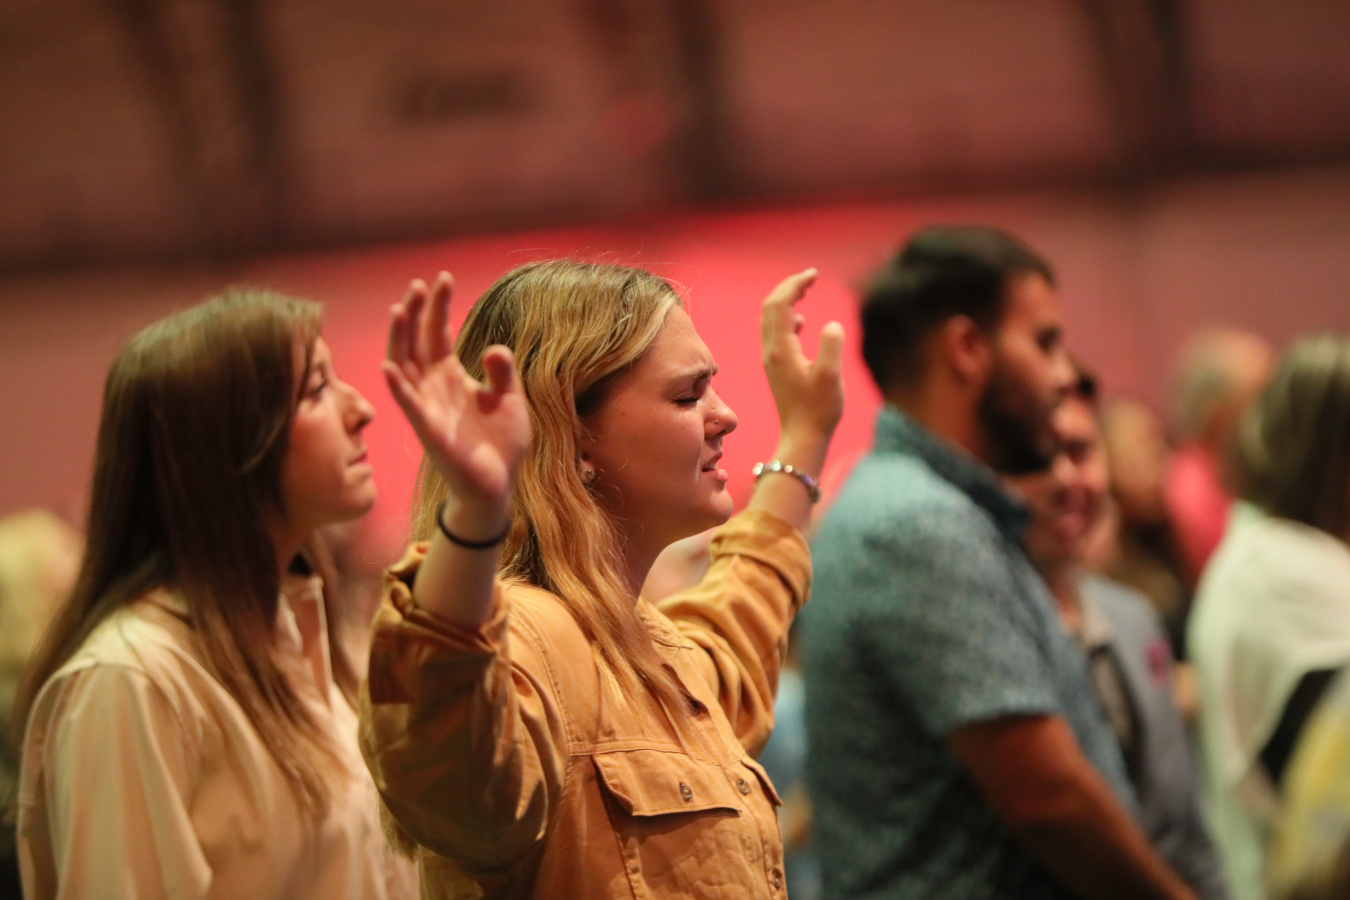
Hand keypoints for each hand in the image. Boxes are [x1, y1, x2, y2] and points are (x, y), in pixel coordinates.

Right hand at [383, 272, 530, 514]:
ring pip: (404, 366)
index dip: (439, 306)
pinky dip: (398, 387)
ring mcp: (427, 407)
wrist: (498, 484)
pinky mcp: (429, 430)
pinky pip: (408, 406)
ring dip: (399, 339)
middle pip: (416, 342)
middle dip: (416, 313)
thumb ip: (503, 371)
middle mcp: (433, 387)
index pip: (437, 333)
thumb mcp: (510, 399)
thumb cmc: (501, 444)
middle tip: (419, 285)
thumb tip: (494, 347)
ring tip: (400, 310)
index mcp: (451, 376)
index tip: (443, 278)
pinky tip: (391, 367)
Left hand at [760, 268, 844, 445]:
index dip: (795, 284)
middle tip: (810, 277)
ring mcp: (771, 360)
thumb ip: (831, 346)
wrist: (803, 436)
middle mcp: (771, 351)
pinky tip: (801, 322)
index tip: (813, 274)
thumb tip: (831, 325)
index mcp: (781, 349)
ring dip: (786, 301)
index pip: (780, 304)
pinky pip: (776, 334)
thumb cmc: (819, 410)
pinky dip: (787, 319)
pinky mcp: (777, 368)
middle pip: (771, 307)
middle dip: (788, 288)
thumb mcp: (830, 377)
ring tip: (806, 291)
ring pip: (771, 320)